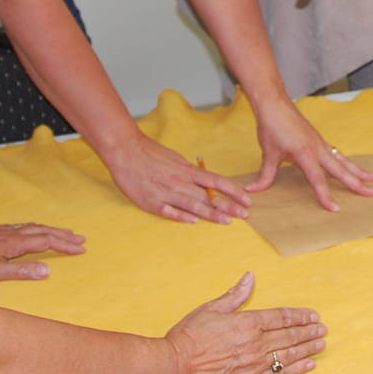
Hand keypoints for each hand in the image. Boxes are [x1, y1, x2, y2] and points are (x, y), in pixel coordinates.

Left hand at [0, 222, 85, 283]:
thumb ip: (21, 271)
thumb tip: (48, 270)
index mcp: (14, 243)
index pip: (47, 242)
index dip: (65, 245)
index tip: (80, 249)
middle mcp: (12, 233)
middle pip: (44, 231)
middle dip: (63, 235)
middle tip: (81, 239)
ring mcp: (3, 230)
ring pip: (34, 227)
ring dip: (52, 230)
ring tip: (65, 232)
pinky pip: (23, 226)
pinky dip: (37, 228)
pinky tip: (35, 230)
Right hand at [103, 131, 253, 224]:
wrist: (125, 151)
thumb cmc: (150, 153)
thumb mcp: (176, 159)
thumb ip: (190, 172)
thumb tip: (205, 180)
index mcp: (187, 171)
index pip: (217, 181)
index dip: (233, 191)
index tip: (247, 199)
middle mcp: (180, 182)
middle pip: (209, 196)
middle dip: (229, 206)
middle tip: (245, 215)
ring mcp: (167, 193)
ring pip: (193, 205)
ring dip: (211, 214)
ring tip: (227, 221)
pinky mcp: (152, 202)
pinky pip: (170, 211)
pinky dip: (182, 216)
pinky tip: (194, 221)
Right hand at [162, 272, 326, 373]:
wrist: (176, 366)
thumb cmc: (189, 336)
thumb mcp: (210, 308)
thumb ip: (235, 295)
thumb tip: (250, 277)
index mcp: (247, 322)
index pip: (281, 317)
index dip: (299, 316)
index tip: (313, 315)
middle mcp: (255, 343)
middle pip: (289, 335)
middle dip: (308, 331)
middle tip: (323, 329)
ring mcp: (254, 362)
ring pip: (289, 353)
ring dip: (308, 348)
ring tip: (321, 344)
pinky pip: (279, 373)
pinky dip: (296, 369)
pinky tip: (308, 365)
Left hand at [245, 97, 372, 211]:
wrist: (274, 102)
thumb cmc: (271, 125)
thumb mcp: (268, 152)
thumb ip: (265, 175)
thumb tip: (253, 190)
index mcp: (305, 153)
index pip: (318, 180)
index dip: (325, 196)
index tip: (335, 210)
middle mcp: (317, 148)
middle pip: (341, 170)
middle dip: (358, 183)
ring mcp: (320, 143)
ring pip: (344, 160)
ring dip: (359, 171)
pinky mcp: (319, 140)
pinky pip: (338, 154)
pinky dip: (348, 162)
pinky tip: (352, 168)